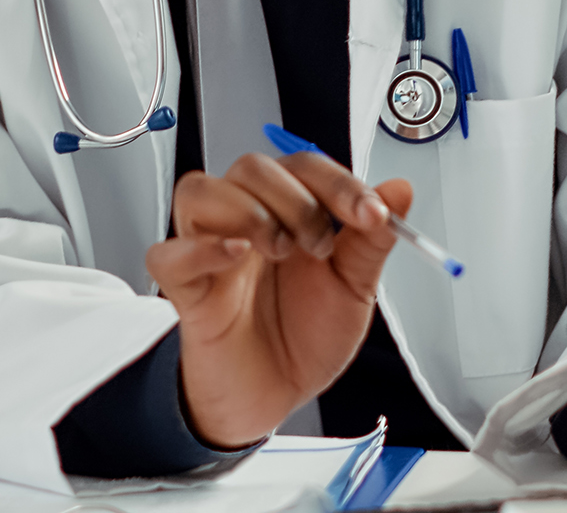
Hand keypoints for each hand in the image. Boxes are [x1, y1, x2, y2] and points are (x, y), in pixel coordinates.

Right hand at [145, 150, 414, 448]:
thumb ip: (371, 241)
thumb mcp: (353, 290)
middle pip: (252, 168)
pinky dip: (199, 248)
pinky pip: (167, 254)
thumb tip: (399, 189)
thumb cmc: (303, 337)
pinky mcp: (184, 289)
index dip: (339, 183)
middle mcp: (246, 222)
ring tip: (278, 251)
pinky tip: (234, 255)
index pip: (304, 167)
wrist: (273, 398)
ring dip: (247, 211)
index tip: (372, 214)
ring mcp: (210, 251)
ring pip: (201, 191)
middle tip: (320, 245)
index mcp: (288, 213)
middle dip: (296, 198)